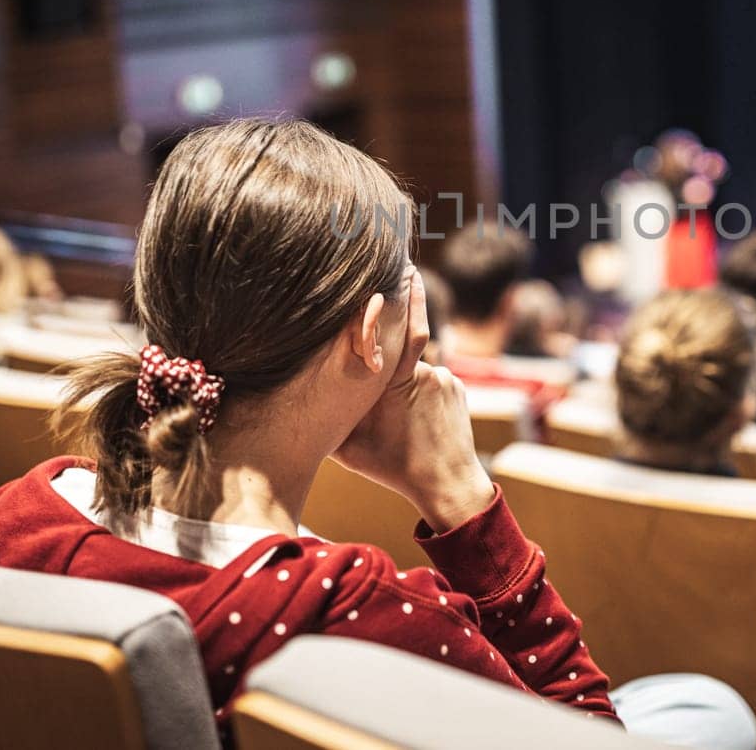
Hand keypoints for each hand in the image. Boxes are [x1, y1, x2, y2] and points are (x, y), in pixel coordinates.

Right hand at [334, 269, 494, 532]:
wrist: (448, 486)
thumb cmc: (394, 468)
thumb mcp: (349, 448)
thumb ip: (329, 419)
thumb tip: (297, 404)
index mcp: (397, 384)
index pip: (408, 330)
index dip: (410, 297)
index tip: (407, 270)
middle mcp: (426, 374)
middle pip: (400, 351)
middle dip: (389, 354)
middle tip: (384, 367)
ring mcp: (446, 379)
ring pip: (416, 369)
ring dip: (404, 383)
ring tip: (400, 419)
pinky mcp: (459, 388)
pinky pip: (432, 380)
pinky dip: (420, 394)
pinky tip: (416, 421)